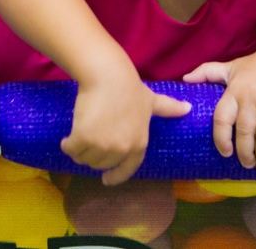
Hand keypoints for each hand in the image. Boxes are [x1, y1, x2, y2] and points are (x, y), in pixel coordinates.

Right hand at [62, 67, 190, 184]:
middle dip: (93, 156)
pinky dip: (67, 145)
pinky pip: (71, 149)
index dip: (116, 176)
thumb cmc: (129, 87)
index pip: (127, 169)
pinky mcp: (84, 137)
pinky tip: (67, 139)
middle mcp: (122, 148)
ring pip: (84, 158)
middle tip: (89, 141)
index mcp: (139, 143)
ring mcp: (103, 145)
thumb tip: (188, 108)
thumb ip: (169, 108)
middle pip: (100, 164)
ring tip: (79, 137)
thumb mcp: (151, 100)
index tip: (106, 180)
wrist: (108, 76)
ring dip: (79, 151)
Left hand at [183, 39, 255, 172]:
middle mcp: (251, 96)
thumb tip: (185, 79)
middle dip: (245, 154)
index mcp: (235, 90)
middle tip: (247, 165)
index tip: (226, 153)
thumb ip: (208, 72)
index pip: (222, 118)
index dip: (221, 139)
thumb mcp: (233, 66)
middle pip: (244, 132)